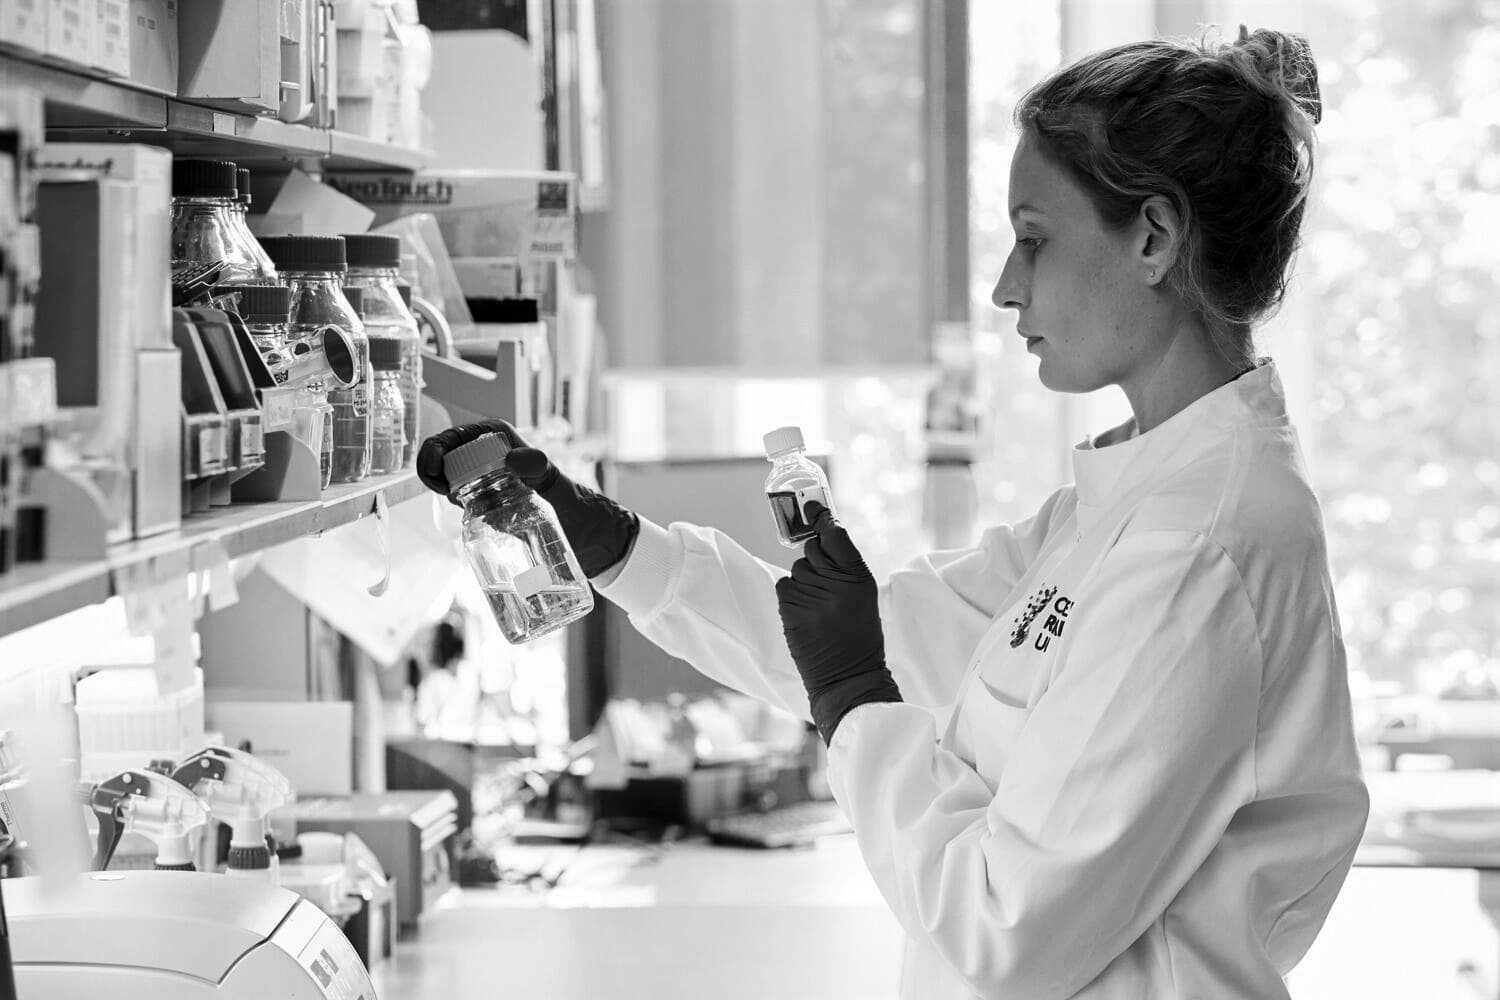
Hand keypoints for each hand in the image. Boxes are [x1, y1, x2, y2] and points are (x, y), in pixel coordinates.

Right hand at [416, 420, 639, 577]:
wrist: (600, 544)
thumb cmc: (585, 512)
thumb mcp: (560, 490)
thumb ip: (541, 471)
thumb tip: (512, 458)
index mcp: (509, 444)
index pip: (463, 435)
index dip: (440, 446)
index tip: (434, 469)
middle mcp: (500, 461)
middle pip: (452, 456)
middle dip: (435, 469)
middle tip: (441, 491)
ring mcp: (497, 486)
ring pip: (455, 479)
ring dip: (444, 488)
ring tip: (455, 505)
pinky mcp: (498, 509)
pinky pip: (468, 503)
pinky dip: (459, 509)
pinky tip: (466, 520)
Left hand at [775, 503, 901, 743]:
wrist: (848, 678)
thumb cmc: (858, 635)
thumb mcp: (863, 597)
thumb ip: (844, 566)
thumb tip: (821, 531)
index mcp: (859, 578)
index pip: (836, 535)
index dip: (823, 522)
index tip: (814, 511)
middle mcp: (836, 583)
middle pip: (812, 549)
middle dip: (815, 560)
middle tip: (826, 586)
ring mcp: (811, 596)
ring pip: (797, 568)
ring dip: (803, 581)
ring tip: (819, 607)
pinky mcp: (791, 609)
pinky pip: (784, 586)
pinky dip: (791, 596)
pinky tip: (806, 615)